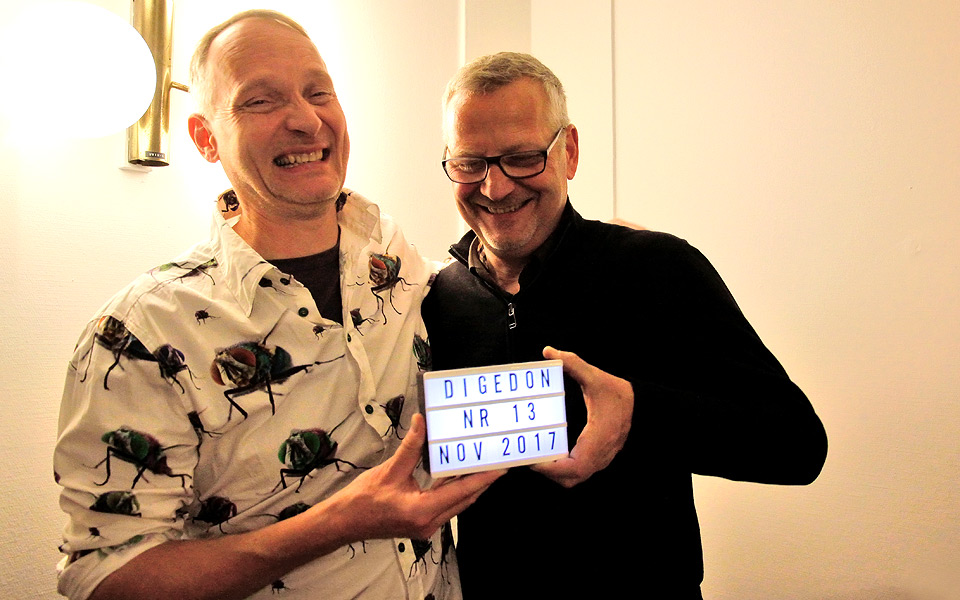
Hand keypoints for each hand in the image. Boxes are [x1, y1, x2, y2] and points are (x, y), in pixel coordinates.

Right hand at [331, 413, 503, 540]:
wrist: (343, 522)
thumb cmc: (362, 501)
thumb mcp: (389, 470)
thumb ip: (411, 447)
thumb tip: (422, 423)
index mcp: (422, 511)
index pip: (461, 492)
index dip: (483, 477)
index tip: (500, 467)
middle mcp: (428, 522)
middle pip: (464, 499)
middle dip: (482, 480)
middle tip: (497, 461)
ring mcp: (426, 525)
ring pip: (457, 503)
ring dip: (469, 485)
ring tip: (483, 465)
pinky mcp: (422, 522)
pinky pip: (446, 504)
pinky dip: (454, 490)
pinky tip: (459, 475)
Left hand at [531, 346, 633, 487]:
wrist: (642, 404)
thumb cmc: (618, 394)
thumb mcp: (595, 377)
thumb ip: (573, 364)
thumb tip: (549, 352)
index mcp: (598, 438)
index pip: (575, 468)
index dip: (552, 469)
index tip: (534, 461)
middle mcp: (601, 454)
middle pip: (571, 479)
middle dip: (549, 473)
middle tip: (531, 458)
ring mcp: (602, 458)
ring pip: (576, 478)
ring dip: (557, 473)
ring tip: (540, 457)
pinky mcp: (601, 457)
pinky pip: (581, 471)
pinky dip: (565, 469)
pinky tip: (554, 454)